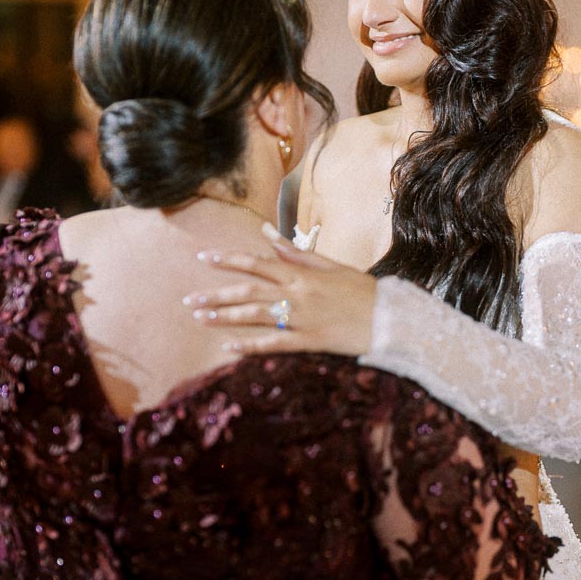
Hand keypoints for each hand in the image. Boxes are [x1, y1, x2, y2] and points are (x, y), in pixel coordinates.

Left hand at [184, 223, 376, 356]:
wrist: (391, 318)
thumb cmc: (361, 290)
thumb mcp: (330, 265)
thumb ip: (295, 251)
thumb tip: (266, 232)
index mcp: (303, 273)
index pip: (258, 262)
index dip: (229, 260)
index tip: (203, 258)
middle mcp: (299, 294)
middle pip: (250, 291)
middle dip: (217, 294)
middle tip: (189, 299)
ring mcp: (304, 318)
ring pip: (257, 315)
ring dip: (226, 317)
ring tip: (200, 318)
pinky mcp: (311, 341)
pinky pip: (276, 343)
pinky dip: (252, 345)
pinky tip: (229, 347)